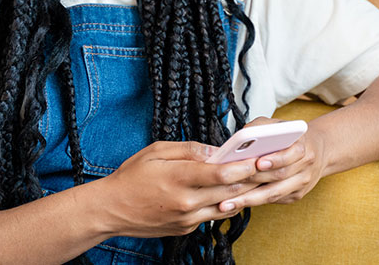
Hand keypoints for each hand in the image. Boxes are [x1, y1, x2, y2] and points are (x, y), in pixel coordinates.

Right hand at [98, 141, 260, 237]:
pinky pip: (211, 216)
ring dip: (242, 195)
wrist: (111, 209)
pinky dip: (223, 204)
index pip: (221, 174)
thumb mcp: (156, 151)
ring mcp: (186, 219)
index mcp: (178, 178)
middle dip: (251, 180)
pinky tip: (230, 194)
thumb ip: (189, 149)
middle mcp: (185, 202)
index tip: (259, 158)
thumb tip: (216, 151)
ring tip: (255, 181)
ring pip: (225, 207)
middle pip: (230, 193)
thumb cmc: (131, 176)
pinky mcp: (185, 228)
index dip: (244, 166)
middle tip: (267, 168)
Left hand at [215, 117, 328, 211]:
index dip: (274, 160)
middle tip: (230, 186)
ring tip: (227, 203)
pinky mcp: (296, 196)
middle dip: (253, 181)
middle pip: (279, 177)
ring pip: (275, 193)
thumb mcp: (279, 125)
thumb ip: (261, 127)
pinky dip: (255, 202)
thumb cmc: (291, 136)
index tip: (257, 163)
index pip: (289, 155)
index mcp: (302, 147)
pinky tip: (237, 204)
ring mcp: (302, 184)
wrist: (318, 150)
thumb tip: (242, 136)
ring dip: (249, 199)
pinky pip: (274, 200)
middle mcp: (305, 167)